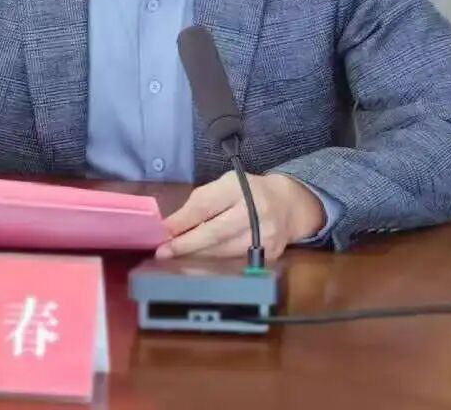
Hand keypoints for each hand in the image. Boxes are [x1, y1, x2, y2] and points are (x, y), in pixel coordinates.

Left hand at [156, 172, 324, 262]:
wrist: (288, 205)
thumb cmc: (248, 192)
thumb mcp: (225, 185)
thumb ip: (200, 203)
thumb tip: (171, 226)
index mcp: (240, 188)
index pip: (206, 205)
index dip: (182, 221)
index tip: (162, 232)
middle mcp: (255, 212)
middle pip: (215, 233)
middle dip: (186, 244)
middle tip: (164, 253)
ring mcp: (265, 236)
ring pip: (224, 252)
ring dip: (197, 257)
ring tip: (177, 259)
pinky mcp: (269, 255)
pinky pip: (236, 263)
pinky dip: (215, 265)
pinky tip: (200, 265)